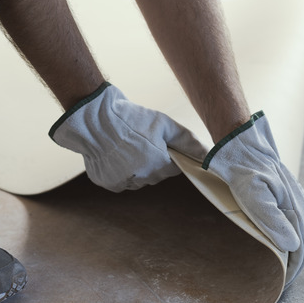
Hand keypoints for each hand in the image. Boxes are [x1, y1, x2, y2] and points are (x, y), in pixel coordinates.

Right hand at [49, 82, 206, 191]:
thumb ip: (187, 141)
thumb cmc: (131, 119)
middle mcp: (142, 178)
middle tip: (141, 142)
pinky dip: (119, 172)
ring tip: (126, 148)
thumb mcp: (163, 124)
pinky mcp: (107, 183)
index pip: (174, 168)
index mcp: (159, 165)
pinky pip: (119, 182)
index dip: (169, 155)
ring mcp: (123, 182)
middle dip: (153, 162)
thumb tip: (207, 153)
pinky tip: (115, 155)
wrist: (95, 119)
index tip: (160, 144)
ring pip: (137, 180)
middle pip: (156, 175)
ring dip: (136, 168)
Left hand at [203, 112, 303, 281]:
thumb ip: (271, 220)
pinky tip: (292, 247)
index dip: (291, 272)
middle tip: (280, 284)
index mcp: (294, 211)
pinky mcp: (294, 197)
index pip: (300, 251)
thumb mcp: (252, 196)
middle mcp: (302, 208)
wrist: (244, 146)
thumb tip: (293, 246)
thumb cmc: (243, 172)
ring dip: (301, 256)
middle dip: (297, 268)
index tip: (279, 287)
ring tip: (287, 271)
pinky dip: (303, 241)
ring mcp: (300, 201)